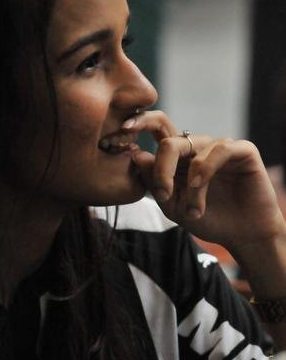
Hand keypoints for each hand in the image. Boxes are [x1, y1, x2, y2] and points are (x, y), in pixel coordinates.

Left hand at [124, 111, 285, 253]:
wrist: (242, 234)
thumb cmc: (207, 218)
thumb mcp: (173, 205)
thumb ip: (155, 182)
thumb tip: (136, 155)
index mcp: (177, 157)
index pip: (155, 130)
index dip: (138, 125)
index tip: (118, 135)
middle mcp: (197, 147)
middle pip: (169, 140)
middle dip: (161, 167)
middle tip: (162, 193)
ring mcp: (219, 146)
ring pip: (191, 151)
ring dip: (189, 187)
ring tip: (193, 212)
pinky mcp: (242, 150)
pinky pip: (219, 150)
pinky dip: (206, 169)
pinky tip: (201, 187)